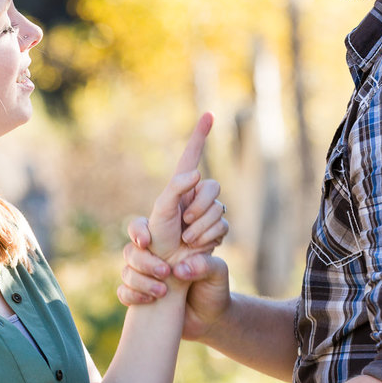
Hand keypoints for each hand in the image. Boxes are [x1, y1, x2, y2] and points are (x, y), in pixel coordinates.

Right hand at [118, 227, 231, 341]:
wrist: (210, 320)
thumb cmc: (214, 289)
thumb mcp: (218, 273)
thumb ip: (205, 265)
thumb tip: (179, 270)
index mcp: (170, 243)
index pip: (143, 226)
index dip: (139, 230)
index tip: (146, 242)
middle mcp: (154, 257)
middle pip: (131, 250)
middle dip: (144, 261)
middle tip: (165, 271)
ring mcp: (145, 277)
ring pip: (127, 271)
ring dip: (141, 281)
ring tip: (163, 291)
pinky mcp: (140, 296)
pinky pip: (123, 292)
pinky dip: (133, 296)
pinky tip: (150, 300)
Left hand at [146, 112, 225, 264]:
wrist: (167, 266)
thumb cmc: (158, 237)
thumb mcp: (161, 209)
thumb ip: (176, 188)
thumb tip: (198, 173)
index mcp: (180, 186)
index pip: (191, 156)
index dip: (200, 136)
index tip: (209, 115)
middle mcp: (195, 195)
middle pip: (212, 187)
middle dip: (200, 206)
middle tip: (184, 223)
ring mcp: (208, 213)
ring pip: (219, 208)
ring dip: (202, 226)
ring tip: (185, 238)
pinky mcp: (217, 230)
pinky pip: (223, 226)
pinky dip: (209, 237)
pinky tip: (196, 245)